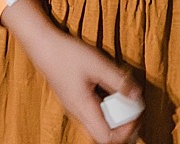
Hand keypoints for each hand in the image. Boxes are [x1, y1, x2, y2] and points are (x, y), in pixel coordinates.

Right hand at [18, 19, 142, 143]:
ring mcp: (75, 107)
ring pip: (100, 124)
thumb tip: (137, 96)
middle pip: (105, 135)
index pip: (107, 139)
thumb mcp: (97, 64)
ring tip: (124, 99)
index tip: (134, 113)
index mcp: (83, 109)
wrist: (42, 45)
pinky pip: (94, 112)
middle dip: (123, 126)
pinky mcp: (75, 99)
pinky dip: (107, 107)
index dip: (126, 131)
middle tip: (133, 109)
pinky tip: (110, 90)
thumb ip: (119, 81)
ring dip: (116, 116)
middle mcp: (78, 113)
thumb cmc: (67, 54)